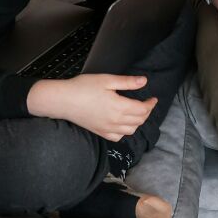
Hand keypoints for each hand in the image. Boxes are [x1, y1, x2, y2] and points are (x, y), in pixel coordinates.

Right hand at [27, 74, 156, 139]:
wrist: (63, 100)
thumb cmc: (83, 87)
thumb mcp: (107, 80)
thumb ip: (127, 82)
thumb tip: (144, 81)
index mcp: (119, 107)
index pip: (142, 110)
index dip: (151, 104)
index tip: (153, 98)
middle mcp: (115, 121)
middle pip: (139, 121)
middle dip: (146, 112)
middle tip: (147, 104)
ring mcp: (107, 128)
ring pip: (130, 130)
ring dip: (138, 122)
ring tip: (138, 113)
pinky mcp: (99, 132)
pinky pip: (117, 137)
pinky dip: (125, 132)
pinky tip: (123, 124)